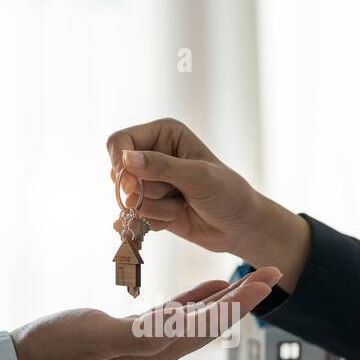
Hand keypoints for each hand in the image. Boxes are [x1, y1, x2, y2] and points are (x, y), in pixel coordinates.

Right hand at [10, 267, 280, 359]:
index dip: (237, 302)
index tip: (265, 281)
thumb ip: (138, 334)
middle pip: (209, 324)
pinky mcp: (127, 339)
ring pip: (195, 321)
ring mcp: (142, 349)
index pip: (206, 325)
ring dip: (225, 299)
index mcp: (150, 353)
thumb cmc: (51, 349)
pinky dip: (194, 303)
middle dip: (243, 298)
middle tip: (273, 274)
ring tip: (251, 278)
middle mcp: (153, 356)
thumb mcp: (96, 336)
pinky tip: (208, 289)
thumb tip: (178, 328)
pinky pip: (171, 319)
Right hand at [106, 118, 309, 289]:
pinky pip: (135, 217)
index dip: (119, 162)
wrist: (240, 226)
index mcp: (164, 133)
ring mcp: (150, 182)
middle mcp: (153, 154)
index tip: (129, 184)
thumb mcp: (198, 176)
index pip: (120, 141)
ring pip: (127, 199)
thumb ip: (162, 167)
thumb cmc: (228, 193)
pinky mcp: (151, 206)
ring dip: (156, 208)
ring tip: (182, 204)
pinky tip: (177, 217)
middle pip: (119, 172)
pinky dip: (156, 222)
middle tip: (173, 194)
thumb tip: (127, 159)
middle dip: (143, 190)